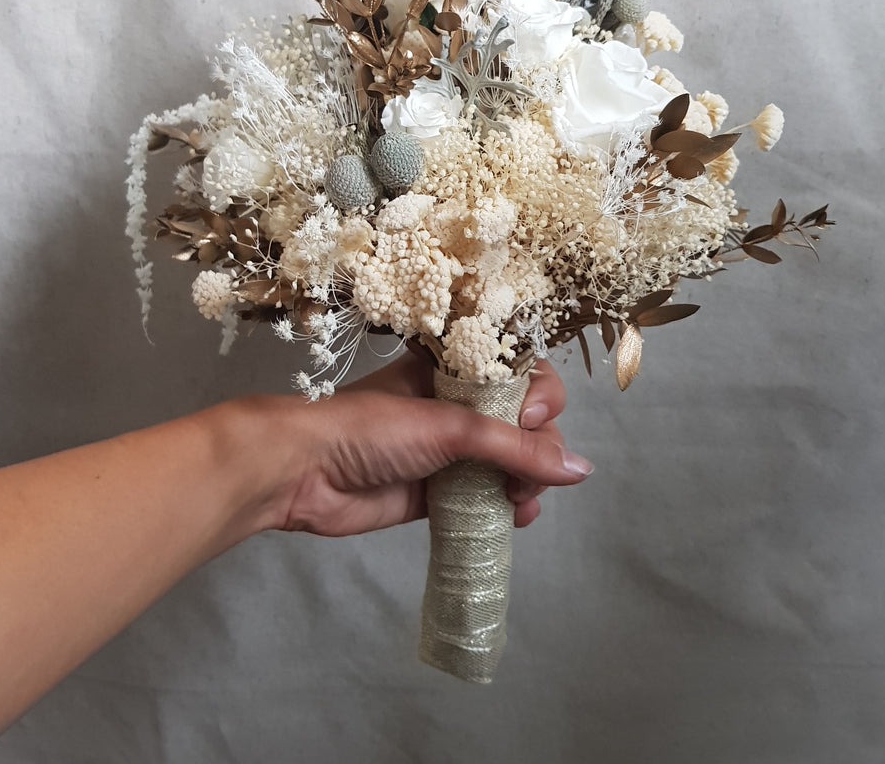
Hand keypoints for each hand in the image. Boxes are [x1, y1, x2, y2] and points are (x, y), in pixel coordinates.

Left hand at [242, 351, 592, 537]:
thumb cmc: (371, 428)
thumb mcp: (448, 426)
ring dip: (529, 479)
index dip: (538, 393)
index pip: (519, 371)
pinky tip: (518, 516)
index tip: (533, 415)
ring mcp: (448, 450)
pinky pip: (487, 496)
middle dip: (538, 446)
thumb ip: (516, 448)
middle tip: (527, 467)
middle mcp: (456, 404)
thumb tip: (581, 470)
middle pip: (523, 420)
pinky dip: (509, 506)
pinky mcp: (438, 492)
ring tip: (519, 499)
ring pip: (510, 461)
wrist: (302, 471)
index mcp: (454, 368)